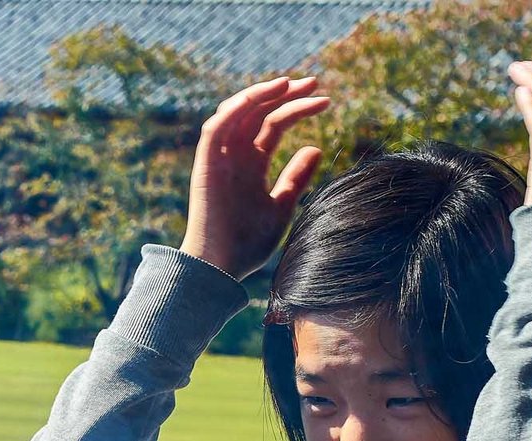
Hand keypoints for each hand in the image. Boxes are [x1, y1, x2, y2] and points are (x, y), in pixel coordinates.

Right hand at [178, 75, 328, 278]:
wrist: (222, 267)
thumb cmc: (248, 244)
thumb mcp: (281, 206)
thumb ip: (295, 178)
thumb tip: (315, 148)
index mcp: (250, 166)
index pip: (273, 126)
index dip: (297, 109)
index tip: (326, 101)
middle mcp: (234, 158)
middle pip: (258, 113)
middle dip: (286, 94)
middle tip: (315, 82)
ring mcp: (219, 160)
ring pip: (236, 113)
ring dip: (262, 93)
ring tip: (291, 82)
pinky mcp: (206, 165)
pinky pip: (216, 127)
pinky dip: (236, 107)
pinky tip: (263, 94)